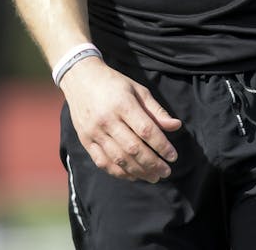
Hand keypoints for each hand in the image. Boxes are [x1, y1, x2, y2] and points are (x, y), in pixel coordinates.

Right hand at [61, 57, 180, 181]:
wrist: (80, 78)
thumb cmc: (114, 83)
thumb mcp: (138, 90)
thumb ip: (156, 110)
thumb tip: (176, 126)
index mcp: (122, 104)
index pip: (146, 131)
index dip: (162, 146)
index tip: (173, 156)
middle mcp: (106, 119)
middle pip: (133, 148)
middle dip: (153, 164)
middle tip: (166, 172)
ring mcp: (94, 131)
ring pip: (119, 159)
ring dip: (139, 172)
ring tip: (154, 177)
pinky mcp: (85, 140)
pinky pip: (103, 162)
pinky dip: (119, 172)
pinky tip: (133, 175)